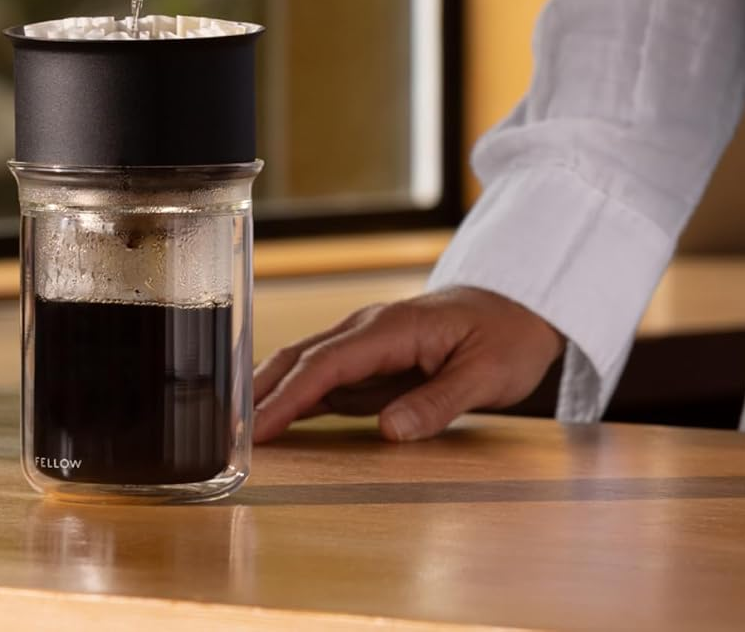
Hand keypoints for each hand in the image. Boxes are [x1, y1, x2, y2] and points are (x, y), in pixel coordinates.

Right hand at [252, 286, 563, 443]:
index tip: (255, 428)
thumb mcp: (487, 374)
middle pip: (302, 358)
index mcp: (394, 327)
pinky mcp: (372, 362)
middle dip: (259, 393)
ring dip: (267, 394)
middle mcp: (371, 330)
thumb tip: (389, 431)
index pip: (327, 363)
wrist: (522, 307)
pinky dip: (291, 398)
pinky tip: (268, 422)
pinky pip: (323, 380)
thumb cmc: (508, 336)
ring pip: (305, 366)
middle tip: (222, 437)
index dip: (287, 395)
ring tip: (230, 433)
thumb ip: (439, 402)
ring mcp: (368, 344)